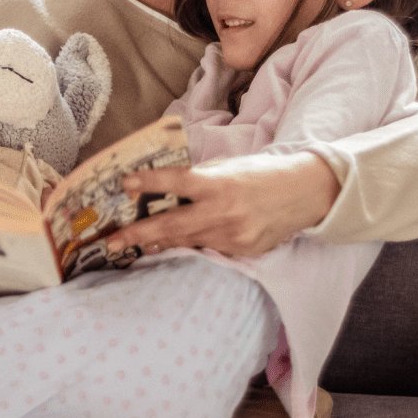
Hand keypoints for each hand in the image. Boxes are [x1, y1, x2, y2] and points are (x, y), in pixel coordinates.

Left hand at [106, 151, 340, 258]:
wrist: (305, 193)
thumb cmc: (262, 173)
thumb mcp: (229, 166)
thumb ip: (199, 178)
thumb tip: (164, 188)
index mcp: (220, 183)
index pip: (177, 182)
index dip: (149, 183)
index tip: (124, 184)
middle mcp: (225, 211)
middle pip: (172, 225)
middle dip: (138, 234)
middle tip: (112, 241)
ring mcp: (233, 235)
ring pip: (186, 241)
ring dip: (159, 242)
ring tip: (136, 244)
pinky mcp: (241, 251)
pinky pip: (207, 249)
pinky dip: (189, 246)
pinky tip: (173, 245)